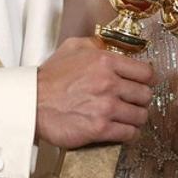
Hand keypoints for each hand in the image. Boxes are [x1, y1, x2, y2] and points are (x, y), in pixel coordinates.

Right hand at [36, 37, 154, 148]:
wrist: (30, 104)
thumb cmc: (49, 78)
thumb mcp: (71, 48)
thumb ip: (94, 43)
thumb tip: (109, 45)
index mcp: (105, 62)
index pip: (146, 72)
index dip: (147, 80)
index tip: (143, 84)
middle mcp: (109, 83)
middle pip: (146, 95)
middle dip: (141, 100)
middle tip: (133, 102)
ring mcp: (106, 107)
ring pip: (140, 116)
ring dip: (136, 118)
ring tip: (127, 118)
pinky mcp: (100, 128)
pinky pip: (129, 133)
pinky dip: (128, 133)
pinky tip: (121, 130)